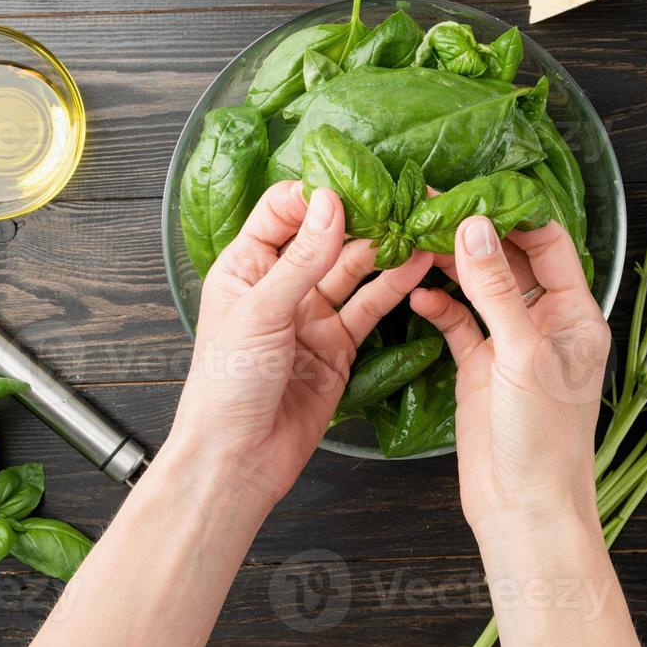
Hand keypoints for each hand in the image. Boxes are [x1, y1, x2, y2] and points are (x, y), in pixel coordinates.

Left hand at [172, 180, 431, 506]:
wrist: (239, 460)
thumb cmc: (227, 385)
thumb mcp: (261, 312)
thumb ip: (301, 259)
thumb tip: (330, 202)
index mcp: (246, 266)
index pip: (284, 211)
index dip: (317, 196)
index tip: (353, 185)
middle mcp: (281, 284)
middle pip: (326, 236)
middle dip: (362, 218)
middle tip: (401, 199)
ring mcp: (312, 313)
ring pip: (354, 269)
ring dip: (385, 249)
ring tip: (419, 227)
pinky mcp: (339, 342)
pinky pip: (369, 306)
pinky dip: (394, 286)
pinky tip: (418, 265)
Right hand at [411, 216, 609, 533]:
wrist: (522, 511)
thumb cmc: (543, 439)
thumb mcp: (521, 356)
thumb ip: (497, 290)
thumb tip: (475, 227)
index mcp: (574, 313)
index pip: (549, 243)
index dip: (515, 214)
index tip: (476, 191)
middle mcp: (543, 321)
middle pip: (508, 260)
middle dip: (473, 233)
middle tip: (431, 204)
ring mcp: (508, 342)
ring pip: (478, 287)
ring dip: (449, 264)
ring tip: (416, 238)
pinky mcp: (478, 364)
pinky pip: (457, 322)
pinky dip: (438, 306)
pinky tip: (417, 295)